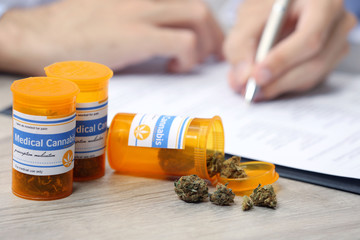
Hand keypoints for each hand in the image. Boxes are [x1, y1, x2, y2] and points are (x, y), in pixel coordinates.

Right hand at [0, 0, 223, 74]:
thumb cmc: (75, 29)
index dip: (206, 20)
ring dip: (204, 44)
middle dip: (214, 34)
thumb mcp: (114, 14)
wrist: (42, 35)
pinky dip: (188, 57)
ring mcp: (141, 12)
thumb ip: (141, 18)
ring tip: (189, 63)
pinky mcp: (136, 35)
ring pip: (198, 16)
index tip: (210, 39)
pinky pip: (183, 41)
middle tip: (211, 55)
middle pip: (200, 6)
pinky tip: (174, 68)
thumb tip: (164, 34)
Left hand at [224, 0, 356, 100]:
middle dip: (279, 81)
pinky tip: (267, 81)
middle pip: (315, 62)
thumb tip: (244, 78)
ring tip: (252, 86)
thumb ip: (241, 47)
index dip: (282, 60)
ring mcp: (339, 43)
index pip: (309, 37)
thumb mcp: (246, 21)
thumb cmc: (264, 11)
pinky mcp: (331, 62)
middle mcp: (338, 22)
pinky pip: (310, 81)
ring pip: (312, 76)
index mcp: (322, 3)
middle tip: (251, 89)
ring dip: (280, 86)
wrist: (274, 13)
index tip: (257, 75)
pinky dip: (285, 86)